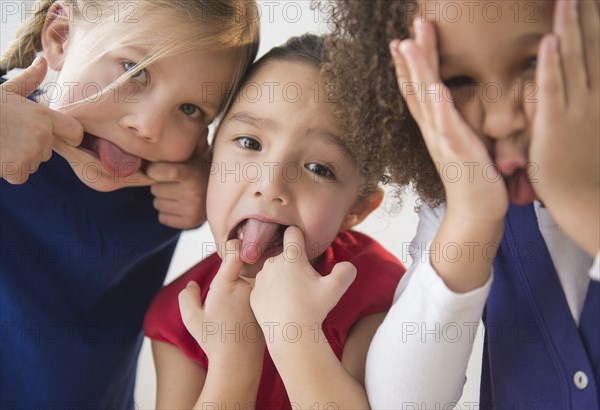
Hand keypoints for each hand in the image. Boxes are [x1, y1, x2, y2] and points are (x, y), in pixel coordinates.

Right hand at [1, 56, 82, 183]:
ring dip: (20, 159)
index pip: (75, 132)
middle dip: (32, 147)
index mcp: (43, 115)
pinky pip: (20, 176)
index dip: (69, 137)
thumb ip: (29, 80)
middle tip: (9, 135)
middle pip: (47, 151)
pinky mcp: (16, 168)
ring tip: (2, 144)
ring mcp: (30, 152)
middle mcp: (42, 134)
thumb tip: (42, 60)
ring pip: (33, 163)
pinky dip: (9, 171)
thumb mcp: (6, 90)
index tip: (56, 137)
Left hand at [147, 130, 209, 228]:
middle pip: (156, 189)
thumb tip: (196, 121)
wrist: (222, 198)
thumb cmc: (204, 171)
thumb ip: (195, 140)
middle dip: (161, 184)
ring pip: (158, 203)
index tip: (157, 169)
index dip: (154, 170)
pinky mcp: (187, 223)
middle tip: (174, 182)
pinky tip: (180, 205)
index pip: (161, 172)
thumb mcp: (202, 154)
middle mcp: (191, 194)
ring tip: (179, 193)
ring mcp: (189, 211)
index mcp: (191, 175)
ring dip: (163, 198)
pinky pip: (163, 217)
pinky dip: (168, 212)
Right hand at [178, 240, 263, 362]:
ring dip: (254, 281)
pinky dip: (265, 292)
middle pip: (249, 264)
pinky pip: (268, 290)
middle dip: (242, 267)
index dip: (234, 246)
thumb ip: (187, 297)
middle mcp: (247, 286)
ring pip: (259, 278)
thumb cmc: (213, 341)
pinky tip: (258, 305)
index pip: (236, 251)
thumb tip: (192, 285)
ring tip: (245, 296)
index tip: (232, 247)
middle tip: (236, 276)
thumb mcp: (192, 319)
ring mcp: (261, 296)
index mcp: (227, 284)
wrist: (239, 363)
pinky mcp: (271, 305)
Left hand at [250, 226, 356, 342]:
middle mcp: (272, 263)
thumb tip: (347, 266)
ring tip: (293, 298)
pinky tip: (281, 306)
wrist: (290, 335)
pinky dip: (272, 293)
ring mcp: (260, 279)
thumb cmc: (314, 310)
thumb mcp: (336, 289)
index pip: (292, 232)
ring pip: (273, 271)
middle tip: (305, 284)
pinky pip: (264, 288)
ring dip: (281, 278)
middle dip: (294, 264)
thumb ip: (346, 271)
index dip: (299, 236)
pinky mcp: (253, 294)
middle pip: (284, 256)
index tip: (304, 245)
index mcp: (291, 257)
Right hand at [390, 20, 507, 222]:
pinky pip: (444, 123)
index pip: (418, 88)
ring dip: (415, 70)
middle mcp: (433, 129)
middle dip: (411, 56)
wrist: (475, 212)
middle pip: (416, 86)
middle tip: (406, 28)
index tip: (404, 39)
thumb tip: (457, 106)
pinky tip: (433, 87)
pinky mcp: (456, 150)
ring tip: (407, 44)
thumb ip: (457, 122)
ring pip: (424, 98)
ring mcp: (441, 139)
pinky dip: (437, 104)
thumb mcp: (465, 142)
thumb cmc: (474, 177)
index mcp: (436, 125)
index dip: (410, 64)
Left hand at [527, 0, 598, 254]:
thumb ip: (587, 91)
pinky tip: (550, 41)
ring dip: (571, 25)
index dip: (596, 19)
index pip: (599, 46)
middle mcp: (596, 94)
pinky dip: (552, 65)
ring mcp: (578, 109)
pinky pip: (554, 90)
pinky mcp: (556, 125)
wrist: (583, 196)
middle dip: (587, 12)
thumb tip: (578, 67)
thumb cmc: (583, 158)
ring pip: (575, 59)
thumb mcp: (592, 117)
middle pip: (592, 44)